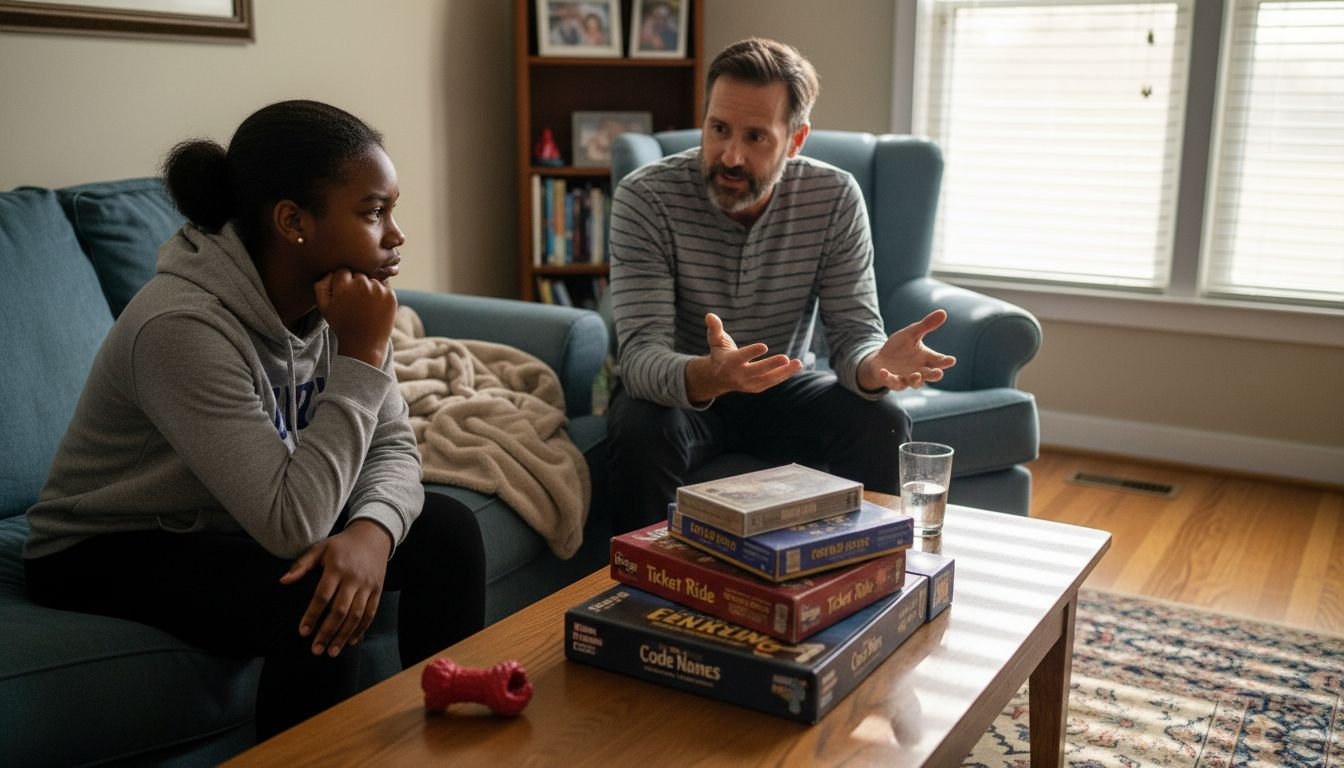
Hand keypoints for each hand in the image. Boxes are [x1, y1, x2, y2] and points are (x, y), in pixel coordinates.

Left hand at [280, 519, 392, 656]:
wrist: (372, 536)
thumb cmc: (341, 545)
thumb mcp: (319, 549)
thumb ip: (301, 565)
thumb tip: (283, 582)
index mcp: (336, 568)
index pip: (322, 596)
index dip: (312, 615)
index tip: (303, 632)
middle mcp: (353, 578)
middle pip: (340, 610)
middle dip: (327, 632)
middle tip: (316, 649)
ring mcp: (368, 585)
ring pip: (356, 615)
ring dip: (344, 636)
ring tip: (332, 651)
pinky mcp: (377, 590)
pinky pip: (370, 613)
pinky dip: (361, 629)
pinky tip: (351, 641)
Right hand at [313, 268, 396, 367]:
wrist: (364, 344)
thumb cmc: (342, 325)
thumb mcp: (324, 307)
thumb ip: (321, 286)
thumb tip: (330, 271)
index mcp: (344, 285)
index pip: (343, 271)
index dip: (342, 282)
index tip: (344, 294)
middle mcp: (362, 283)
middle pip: (358, 274)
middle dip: (356, 284)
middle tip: (355, 302)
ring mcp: (378, 289)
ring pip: (372, 280)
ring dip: (369, 288)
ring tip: (365, 307)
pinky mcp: (391, 295)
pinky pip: (384, 287)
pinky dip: (381, 294)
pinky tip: (375, 308)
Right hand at [685, 313, 802, 402]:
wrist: (717, 378)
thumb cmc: (719, 353)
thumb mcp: (715, 340)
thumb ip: (714, 328)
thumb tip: (710, 315)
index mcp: (728, 363)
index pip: (741, 357)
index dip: (752, 352)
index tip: (764, 346)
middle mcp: (738, 375)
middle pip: (757, 370)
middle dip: (771, 365)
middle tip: (785, 357)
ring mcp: (748, 384)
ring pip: (768, 378)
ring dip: (784, 372)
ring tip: (798, 363)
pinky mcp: (756, 388)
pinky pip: (772, 381)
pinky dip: (784, 375)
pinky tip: (795, 366)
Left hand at [859, 309, 956, 390]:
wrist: (882, 359)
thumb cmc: (900, 347)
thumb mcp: (912, 333)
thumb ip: (926, 325)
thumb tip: (943, 312)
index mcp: (926, 359)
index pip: (939, 361)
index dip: (945, 361)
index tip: (951, 360)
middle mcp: (920, 371)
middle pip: (929, 375)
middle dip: (934, 375)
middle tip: (938, 373)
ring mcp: (906, 378)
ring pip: (913, 383)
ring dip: (915, 380)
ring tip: (916, 375)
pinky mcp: (893, 381)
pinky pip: (891, 381)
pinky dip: (887, 378)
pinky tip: (883, 372)